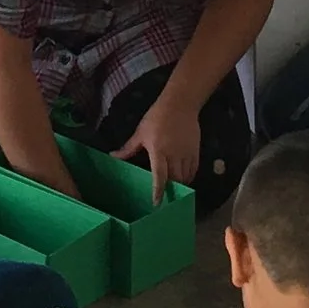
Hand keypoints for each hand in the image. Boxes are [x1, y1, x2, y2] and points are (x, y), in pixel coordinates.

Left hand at [117, 84, 204, 200]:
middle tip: (164, 198)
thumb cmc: (157, 117)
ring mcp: (186, 154)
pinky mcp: (195, 152)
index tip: (156, 203)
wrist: (180, 104)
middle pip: (174, 180)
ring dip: (180, 185)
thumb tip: (113, 156)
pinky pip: (193, 170)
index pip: (159, 176)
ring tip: (173, 190)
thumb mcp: (140, 132)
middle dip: (170, 190)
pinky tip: (183, 179)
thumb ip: (128, 148)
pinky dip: (189, 177)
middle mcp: (174, 155)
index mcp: (158, 151)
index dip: (158, 190)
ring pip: (185, 177)